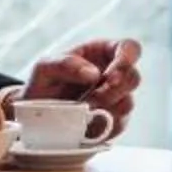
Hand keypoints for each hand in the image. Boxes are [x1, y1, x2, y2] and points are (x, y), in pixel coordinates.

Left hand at [26, 37, 140, 134]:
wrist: (37, 113)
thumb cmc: (43, 83)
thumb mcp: (44, 67)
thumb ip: (65, 64)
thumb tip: (92, 73)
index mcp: (101, 53)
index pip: (129, 47)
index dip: (128, 57)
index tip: (112, 73)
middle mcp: (113, 75)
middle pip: (133, 78)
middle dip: (114, 89)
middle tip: (92, 96)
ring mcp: (116, 98)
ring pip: (127, 103)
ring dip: (103, 108)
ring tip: (79, 108)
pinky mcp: (114, 120)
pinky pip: (118, 124)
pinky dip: (101, 124)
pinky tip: (84, 121)